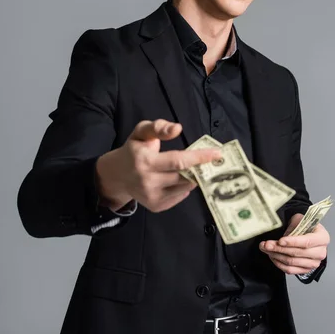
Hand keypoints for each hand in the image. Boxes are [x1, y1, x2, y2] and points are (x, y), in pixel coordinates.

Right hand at [95, 119, 221, 212]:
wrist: (116, 175)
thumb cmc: (133, 150)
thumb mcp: (141, 132)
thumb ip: (158, 127)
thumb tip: (177, 128)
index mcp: (145, 161)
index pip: (178, 161)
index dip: (199, 158)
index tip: (217, 154)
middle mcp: (148, 181)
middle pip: (184, 176)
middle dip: (198, 169)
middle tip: (207, 162)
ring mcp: (152, 196)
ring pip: (184, 188)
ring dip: (192, 178)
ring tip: (189, 169)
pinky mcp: (155, 206)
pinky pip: (179, 197)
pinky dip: (183, 187)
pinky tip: (177, 179)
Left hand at [259, 213, 329, 274]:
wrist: (306, 232)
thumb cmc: (303, 225)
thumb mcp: (300, 220)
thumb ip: (293, 226)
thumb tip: (281, 235)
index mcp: (323, 237)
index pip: (307, 242)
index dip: (292, 242)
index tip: (280, 240)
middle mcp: (321, 252)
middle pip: (297, 253)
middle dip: (279, 248)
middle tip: (266, 244)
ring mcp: (314, 263)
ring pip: (292, 262)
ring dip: (276, 255)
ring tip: (266, 249)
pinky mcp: (306, 270)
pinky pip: (290, 270)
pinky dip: (279, 264)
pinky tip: (272, 256)